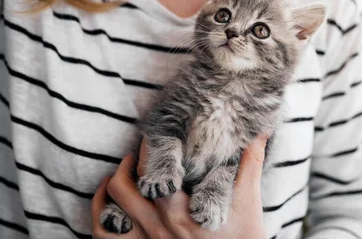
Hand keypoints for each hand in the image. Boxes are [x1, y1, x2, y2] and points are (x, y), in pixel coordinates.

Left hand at [91, 136, 268, 238]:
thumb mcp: (249, 204)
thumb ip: (249, 165)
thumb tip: (259, 132)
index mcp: (183, 214)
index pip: (156, 172)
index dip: (153, 147)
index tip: (159, 133)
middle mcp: (160, 229)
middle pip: (127, 187)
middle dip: (134, 162)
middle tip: (147, 148)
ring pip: (111, 211)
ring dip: (113, 185)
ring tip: (125, 170)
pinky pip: (106, 236)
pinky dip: (101, 213)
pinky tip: (109, 198)